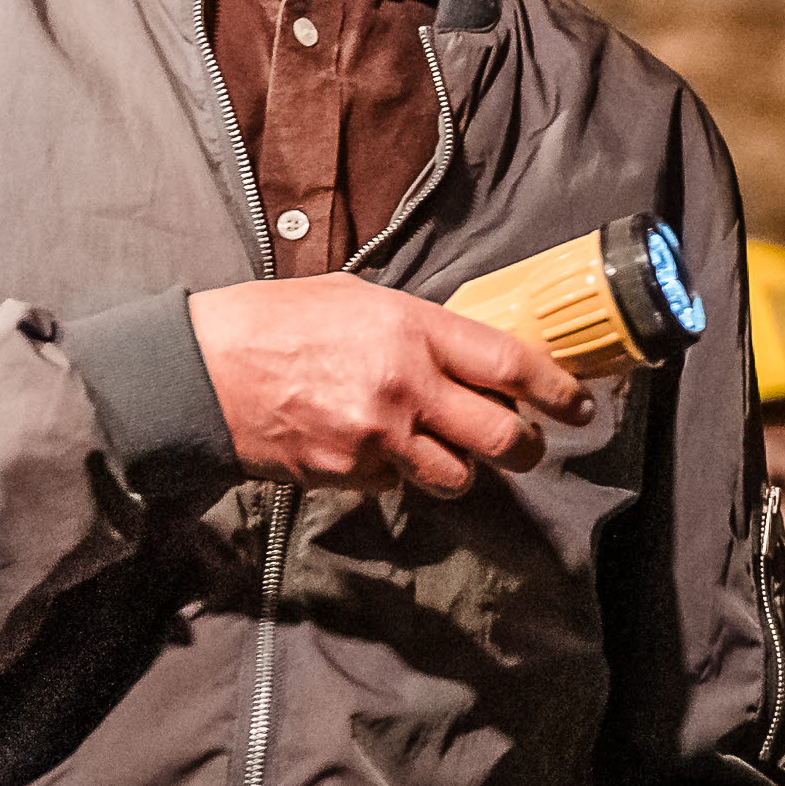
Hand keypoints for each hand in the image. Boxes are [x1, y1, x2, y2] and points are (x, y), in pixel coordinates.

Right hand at [187, 277, 584, 495]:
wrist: (204, 368)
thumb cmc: (278, 321)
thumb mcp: (359, 299)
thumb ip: (420, 328)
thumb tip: (472, 353)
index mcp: (413, 330)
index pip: (512, 365)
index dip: (558, 389)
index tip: (579, 404)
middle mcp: (406, 386)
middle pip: (503, 437)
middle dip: (527, 447)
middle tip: (528, 445)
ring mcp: (378, 437)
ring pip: (458, 475)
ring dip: (461, 467)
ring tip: (441, 447)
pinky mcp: (350, 473)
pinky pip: (400, 486)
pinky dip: (400, 475)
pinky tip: (375, 449)